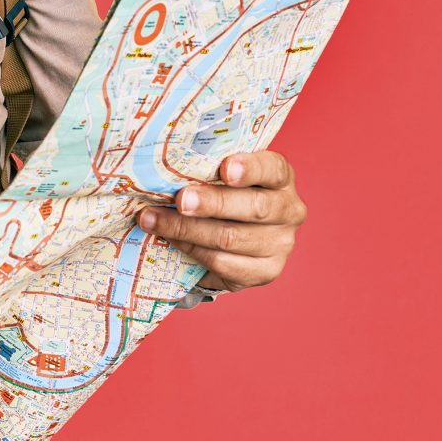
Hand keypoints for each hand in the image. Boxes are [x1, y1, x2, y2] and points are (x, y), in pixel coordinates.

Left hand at [138, 150, 307, 292]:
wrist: (233, 240)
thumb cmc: (224, 196)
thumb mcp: (221, 178)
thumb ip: (207, 172)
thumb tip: (163, 170)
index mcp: (281, 179)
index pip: (273, 168)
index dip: (250, 168)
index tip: (225, 169)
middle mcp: (289, 210)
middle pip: (254, 207)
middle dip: (212, 203)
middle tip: (180, 200)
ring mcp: (281, 244)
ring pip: (231, 238)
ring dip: (186, 229)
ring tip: (153, 219)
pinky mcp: (265, 272)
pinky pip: (224, 263)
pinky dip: (191, 250)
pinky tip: (169, 240)